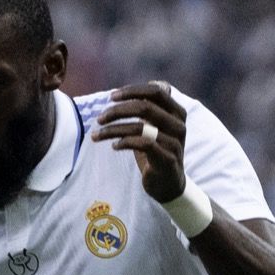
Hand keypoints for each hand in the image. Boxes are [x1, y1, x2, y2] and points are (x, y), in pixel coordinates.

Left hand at [93, 80, 187, 201]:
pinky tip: (114, 146)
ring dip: (113, 129)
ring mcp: (174, 142)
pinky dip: (125, 142)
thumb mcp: (152, 127)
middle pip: (145, 107)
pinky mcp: (168, 159)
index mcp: (176, 112)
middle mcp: (178, 124)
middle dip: (118, 111)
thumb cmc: (156, 151)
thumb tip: (125, 92)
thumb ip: (144, 109)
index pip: (156, 91)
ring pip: (140, 127)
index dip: (133, 90)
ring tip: (96, 135)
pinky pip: (144, 144)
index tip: (111, 97)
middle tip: (100, 119)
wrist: (168, 184)